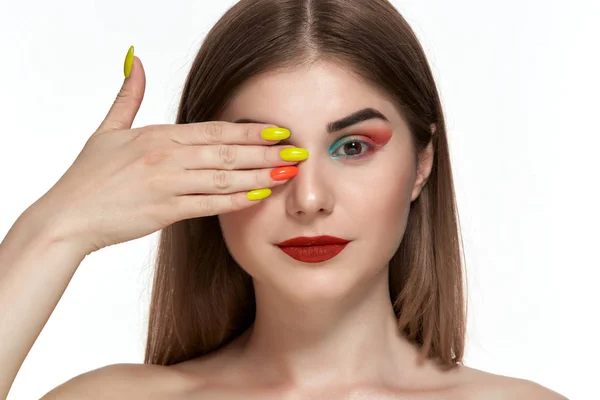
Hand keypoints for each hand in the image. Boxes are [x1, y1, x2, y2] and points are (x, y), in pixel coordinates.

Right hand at [26, 51, 302, 256]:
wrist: (67, 217)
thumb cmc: (89, 177)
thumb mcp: (107, 131)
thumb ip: (128, 96)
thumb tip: (137, 63)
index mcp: (157, 136)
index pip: (213, 129)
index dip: (248, 129)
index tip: (277, 130)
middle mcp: (165, 156)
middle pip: (226, 151)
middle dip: (265, 151)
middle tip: (297, 151)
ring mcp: (166, 184)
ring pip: (223, 176)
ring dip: (259, 174)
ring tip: (288, 173)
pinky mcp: (165, 211)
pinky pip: (209, 204)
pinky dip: (236, 200)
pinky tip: (259, 196)